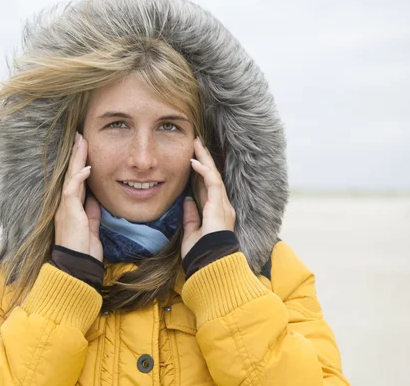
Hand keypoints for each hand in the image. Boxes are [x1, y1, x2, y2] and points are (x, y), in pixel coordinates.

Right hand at [54, 132, 102, 261]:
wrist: (77, 266)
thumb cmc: (84, 250)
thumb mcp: (91, 227)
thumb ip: (92, 212)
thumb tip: (95, 198)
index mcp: (71, 207)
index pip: (75, 180)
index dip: (79, 164)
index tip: (84, 148)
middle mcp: (65, 204)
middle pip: (71, 173)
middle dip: (76, 154)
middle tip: (80, 136)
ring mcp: (65, 207)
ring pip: (70, 177)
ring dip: (76, 159)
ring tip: (81, 142)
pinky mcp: (68, 212)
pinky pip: (72, 191)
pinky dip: (79, 178)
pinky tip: (86, 168)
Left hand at [181, 137, 236, 258]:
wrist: (210, 266)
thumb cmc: (201, 255)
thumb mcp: (192, 233)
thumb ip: (191, 217)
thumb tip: (187, 201)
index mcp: (216, 213)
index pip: (207, 187)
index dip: (200, 173)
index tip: (191, 159)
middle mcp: (222, 206)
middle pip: (212, 177)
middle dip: (204, 159)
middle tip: (195, 143)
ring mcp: (223, 205)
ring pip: (214, 175)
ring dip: (204, 158)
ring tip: (196, 144)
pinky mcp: (219, 206)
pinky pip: (213, 182)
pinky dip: (203, 171)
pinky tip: (194, 161)